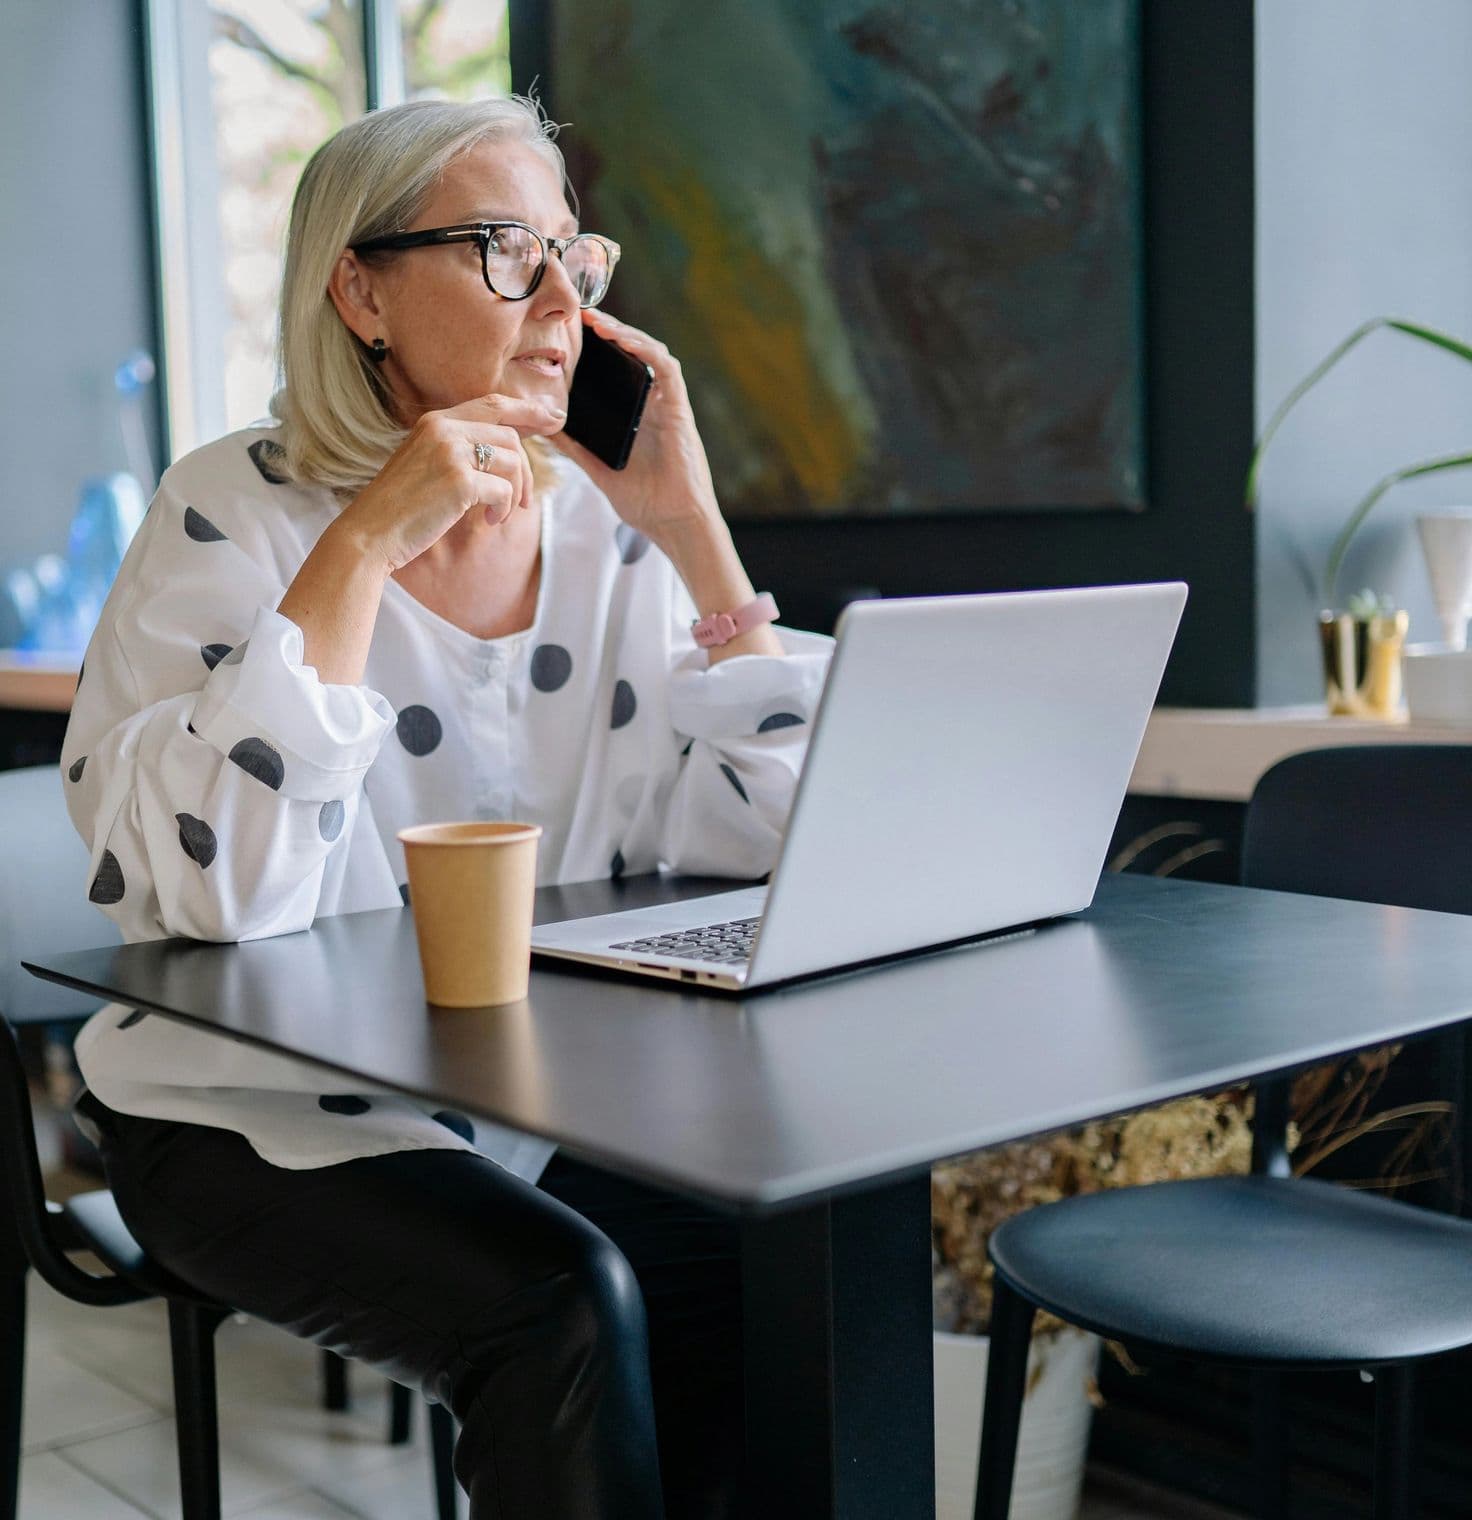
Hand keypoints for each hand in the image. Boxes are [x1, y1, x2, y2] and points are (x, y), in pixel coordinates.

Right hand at [336, 393, 565, 571]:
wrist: (369, 533)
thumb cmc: (400, 507)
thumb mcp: (427, 465)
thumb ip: (459, 450)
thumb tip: (509, 452)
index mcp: (435, 421)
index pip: (493, 404)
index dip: (528, 410)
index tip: (555, 419)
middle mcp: (443, 428)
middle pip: (510, 436)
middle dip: (525, 470)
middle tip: (523, 502)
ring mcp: (450, 452)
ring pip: (512, 461)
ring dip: (515, 494)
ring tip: (498, 515)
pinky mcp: (459, 481)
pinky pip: (504, 490)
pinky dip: (503, 509)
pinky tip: (489, 521)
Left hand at [550, 309, 722, 549]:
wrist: (674, 524)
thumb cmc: (644, 502)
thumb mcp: (598, 469)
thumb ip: (576, 447)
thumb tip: (544, 427)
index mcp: (634, 416)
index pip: (617, 371)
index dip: (597, 349)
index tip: (569, 334)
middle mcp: (652, 405)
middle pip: (632, 355)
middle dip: (609, 331)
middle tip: (579, 315)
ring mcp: (667, 405)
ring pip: (649, 354)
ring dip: (624, 334)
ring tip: (596, 321)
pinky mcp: (679, 410)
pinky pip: (667, 370)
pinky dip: (646, 350)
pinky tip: (624, 340)